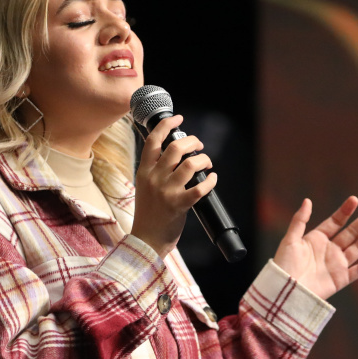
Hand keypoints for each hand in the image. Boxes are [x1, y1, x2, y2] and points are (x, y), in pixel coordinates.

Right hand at [130, 115, 215, 257]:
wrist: (146, 240)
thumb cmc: (149, 213)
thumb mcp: (145, 186)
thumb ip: (155, 170)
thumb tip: (174, 152)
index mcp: (144, 171)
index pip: (153, 141)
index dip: (167, 125)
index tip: (179, 118)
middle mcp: (154, 178)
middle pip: (175, 148)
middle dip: (192, 142)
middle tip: (199, 145)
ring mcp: (166, 191)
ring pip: (189, 164)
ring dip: (203, 159)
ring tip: (206, 162)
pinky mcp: (179, 205)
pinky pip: (200, 188)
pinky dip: (210, 180)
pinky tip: (213, 178)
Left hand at [272, 196, 357, 300]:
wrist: (284, 292)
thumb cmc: (284, 266)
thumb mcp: (290, 240)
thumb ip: (299, 220)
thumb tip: (308, 200)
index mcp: (318, 239)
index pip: (337, 221)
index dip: (346, 210)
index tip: (355, 199)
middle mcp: (330, 250)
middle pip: (353, 231)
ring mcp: (337, 264)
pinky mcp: (341, 279)